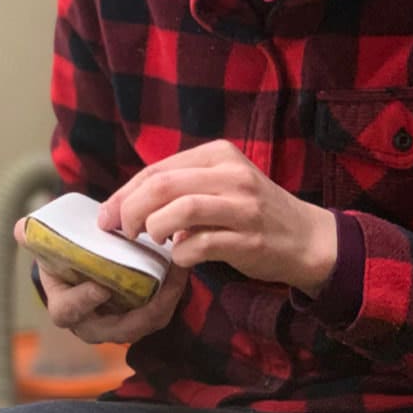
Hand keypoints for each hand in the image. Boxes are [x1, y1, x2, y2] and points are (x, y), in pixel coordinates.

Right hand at [14, 218, 189, 344]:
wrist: (85, 264)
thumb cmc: (64, 255)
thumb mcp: (47, 244)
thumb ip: (32, 235)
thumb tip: (20, 229)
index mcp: (65, 308)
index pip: (68, 311)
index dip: (83, 301)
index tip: (100, 286)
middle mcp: (92, 324)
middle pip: (119, 329)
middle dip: (144, 311)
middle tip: (162, 285)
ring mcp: (119, 325)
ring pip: (145, 324)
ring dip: (165, 302)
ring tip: (178, 273)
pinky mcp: (142, 318)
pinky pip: (159, 314)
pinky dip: (172, 295)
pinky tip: (180, 270)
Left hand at [97, 140, 336, 297]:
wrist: (306, 238)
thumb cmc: (251, 212)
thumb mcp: (219, 184)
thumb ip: (180, 187)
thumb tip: (123, 205)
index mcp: (218, 155)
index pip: (157, 169)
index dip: (124, 194)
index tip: (106, 216)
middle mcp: (231, 175)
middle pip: (163, 185)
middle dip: (131, 210)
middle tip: (123, 231)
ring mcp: (243, 206)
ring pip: (180, 209)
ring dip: (155, 228)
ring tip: (153, 240)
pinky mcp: (249, 239)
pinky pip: (200, 244)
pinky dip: (181, 254)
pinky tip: (181, 257)